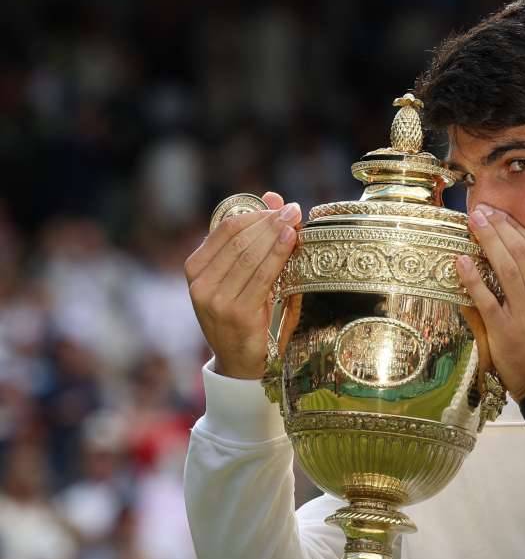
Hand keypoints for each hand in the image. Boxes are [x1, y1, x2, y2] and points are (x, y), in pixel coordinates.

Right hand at [185, 191, 301, 379]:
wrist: (239, 362)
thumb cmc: (243, 314)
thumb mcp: (241, 276)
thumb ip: (252, 238)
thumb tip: (273, 196)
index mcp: (195, 268)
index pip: (226, 228)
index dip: (255, 213)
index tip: (280, 206)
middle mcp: (200, 283)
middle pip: (240, 239)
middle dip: (269, 221)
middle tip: (294, 210)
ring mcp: (216, 300)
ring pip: (251, 255)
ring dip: (276, 234)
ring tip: (296, 220)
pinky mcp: (237, 313)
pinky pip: (263, 276)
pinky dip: (278, 254)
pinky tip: (291, 240)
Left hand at [456, 205, 524, 397]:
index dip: (518, 230)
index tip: (502, 216)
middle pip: (521, 254)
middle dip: (500, 228)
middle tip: (483, 211)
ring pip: (505, 269)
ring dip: (488, 242)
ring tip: (473, 223)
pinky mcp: (504, 330)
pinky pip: (485, 298)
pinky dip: (472, 278)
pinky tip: (461, 261)